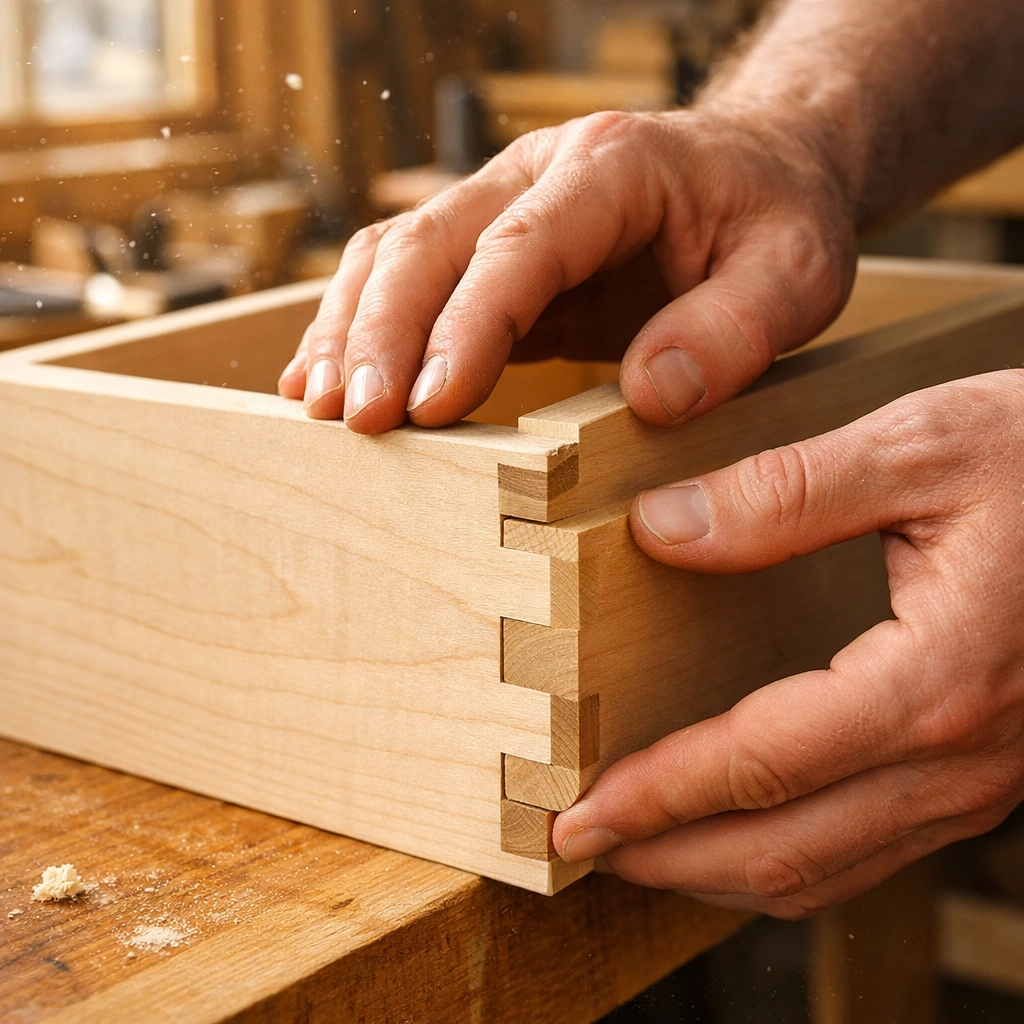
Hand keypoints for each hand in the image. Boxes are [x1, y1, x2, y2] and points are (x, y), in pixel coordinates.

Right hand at [278, 109, 855, 432]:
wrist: (760, 172)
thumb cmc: (776, 221)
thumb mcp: (798, 272)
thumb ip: (737, 329)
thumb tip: (653, 395)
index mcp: (614, 169)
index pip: (520, 244)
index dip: (467, 324)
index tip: (433, 404)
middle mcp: (542, 174)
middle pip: (432, 241)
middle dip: (384, 333)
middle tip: (356, 420)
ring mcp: (505, 206)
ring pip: (397, 251)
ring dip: (352, 328)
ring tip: (321, 407)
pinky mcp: (490, 250)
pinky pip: (404, 274)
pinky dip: (358, 325)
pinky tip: (324, 377)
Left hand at [552, 371, 1023, 918]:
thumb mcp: (922, 445)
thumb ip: (785, 490)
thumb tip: (661, 528)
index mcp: (934, 681)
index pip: (759, 767)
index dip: (657, 798)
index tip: (575, 816)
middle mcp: (959, 756)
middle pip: (784, 848)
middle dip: (667, 858)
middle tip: (579, 847)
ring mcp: (976, 778)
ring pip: (827, 867)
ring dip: (718, 870)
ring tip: (637, 851)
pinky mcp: (978, 771)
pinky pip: (868, 848)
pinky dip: (785, 855)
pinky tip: (737, 827)